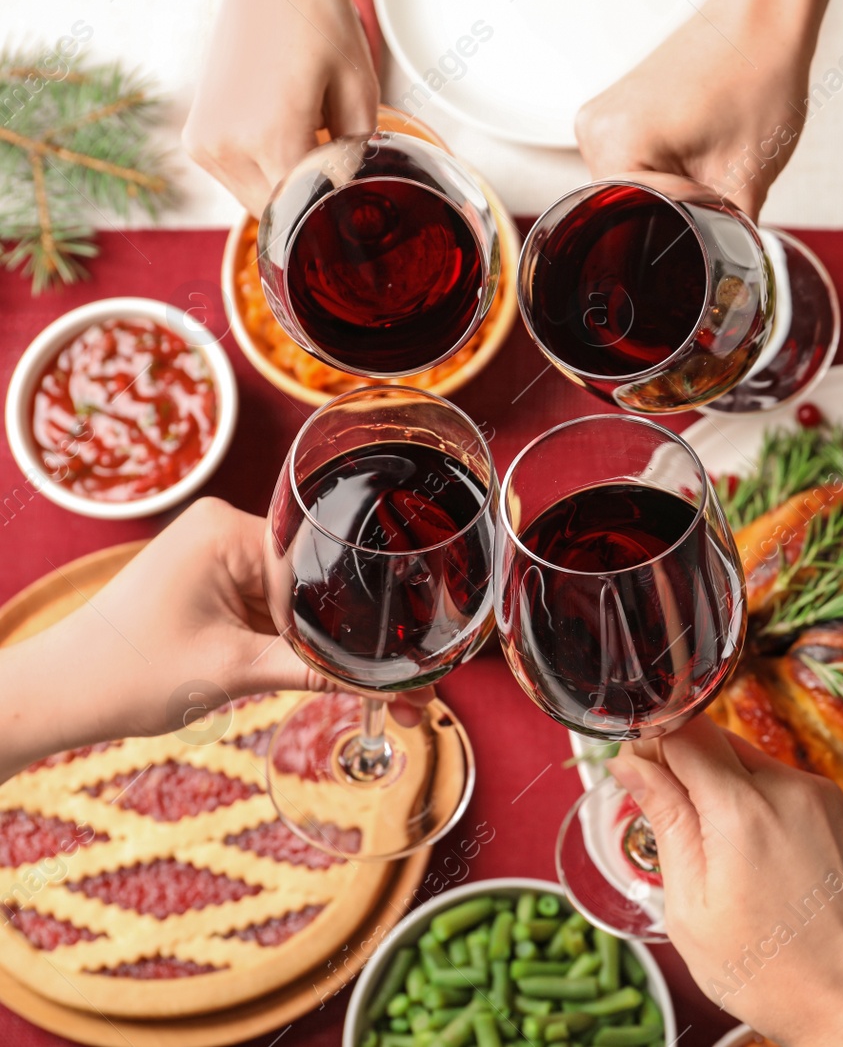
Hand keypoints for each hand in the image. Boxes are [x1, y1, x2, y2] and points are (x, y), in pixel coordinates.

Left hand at [0, 498, 429, 781]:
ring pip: (301, 598)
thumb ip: (314, 671)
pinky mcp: (216, 578)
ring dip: (326, 642)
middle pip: (317, 580)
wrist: (62, 692)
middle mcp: (226, 528)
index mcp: (226, 530)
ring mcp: (220, 552)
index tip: (401, 663)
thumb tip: (387, 685)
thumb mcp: (233, 672)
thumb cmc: (128, 674)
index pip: (320, 567)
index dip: (359, 618)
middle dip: (352, 635)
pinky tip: (330, 673)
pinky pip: (275, 606)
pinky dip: (295, 642)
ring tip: (372, 688)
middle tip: (402, 687)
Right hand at [184, 0, 377, 215]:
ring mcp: (204, 144)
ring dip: (285, 189)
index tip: (356, 198)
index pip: (308, 211)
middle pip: (280, 215)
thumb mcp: (359, 90)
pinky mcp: (196, 137)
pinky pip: (237, 179)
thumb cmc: (317, 22)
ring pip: (257, 202)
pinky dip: (264, 172)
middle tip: (337, 165)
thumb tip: (352, 188)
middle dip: (309, 202)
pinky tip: (285, 136)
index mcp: (269, 139)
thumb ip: (359, 152)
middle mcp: (226, 148)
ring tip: (309, 140)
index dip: (336, 207)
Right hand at [575, 0, 832, 218]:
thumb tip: (730, 281)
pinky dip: (672, 175)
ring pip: (635, 193)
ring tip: (715, 170)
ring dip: (674, 198)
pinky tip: (703, 159)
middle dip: (676, 222)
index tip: (714, 237)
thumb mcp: (748, 175)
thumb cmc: (757, 72)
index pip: (629, 230)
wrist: (766, 20)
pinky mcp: (621, 113)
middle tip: (721, 202)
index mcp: (613, 144)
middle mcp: (594, 129)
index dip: (680, 243)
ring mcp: (603, 119)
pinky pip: (639, 166)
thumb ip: (731, 238)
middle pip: (626, 215)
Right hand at [609, 718, 842, 1045]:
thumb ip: (665, 820)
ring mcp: (815, 793)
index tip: (632, 771)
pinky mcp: (832, 806)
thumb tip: (631, 765)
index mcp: (743, 810)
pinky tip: (743, 850)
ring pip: (744, 758)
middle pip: (714, 738)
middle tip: (663, 816)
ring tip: (708, 847)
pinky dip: (749, 799)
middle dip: (679, 765)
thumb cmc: (767, 969)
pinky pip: (775, 780)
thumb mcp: (690, 905)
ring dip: (715, 783)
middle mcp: (787, 788)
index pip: (683, 729)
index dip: (649, 743)